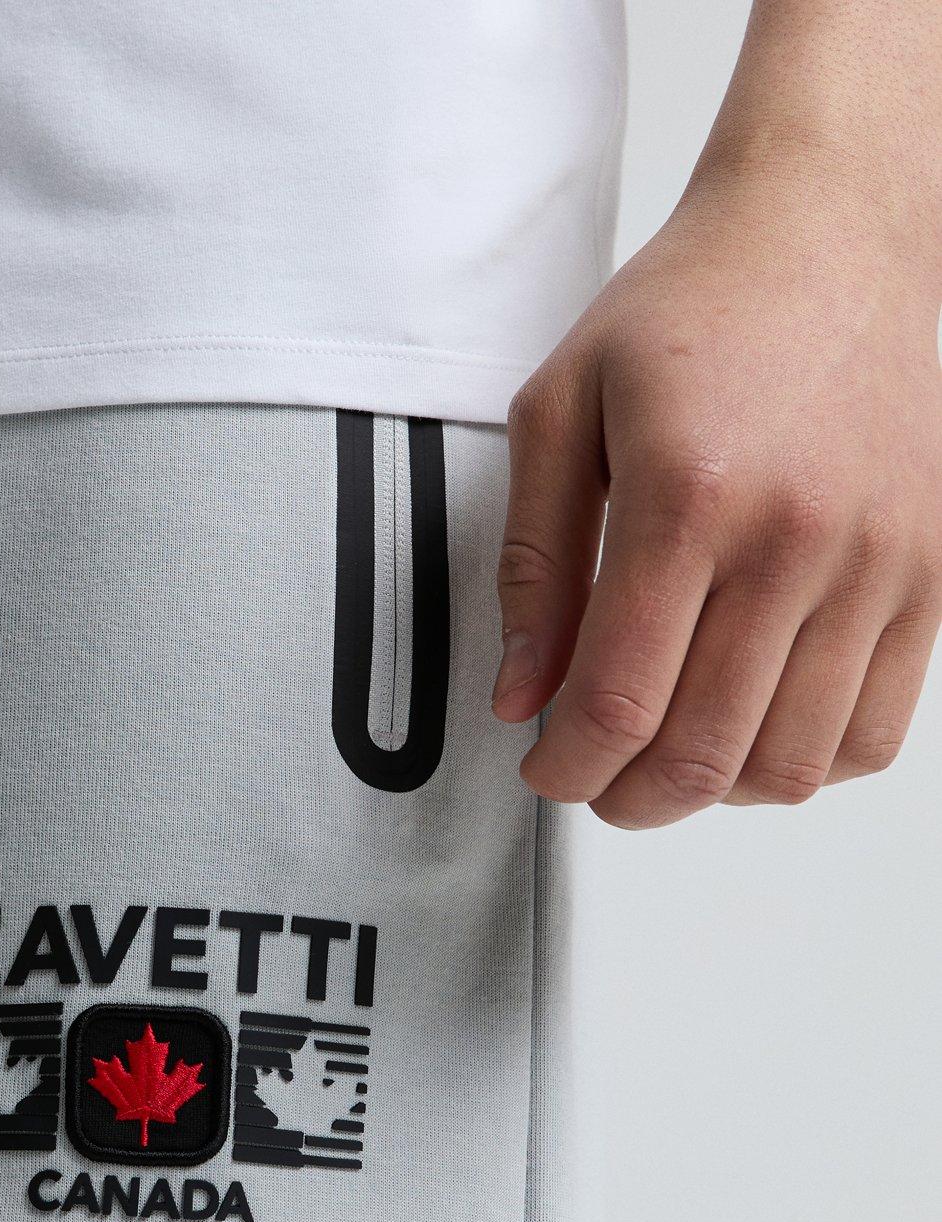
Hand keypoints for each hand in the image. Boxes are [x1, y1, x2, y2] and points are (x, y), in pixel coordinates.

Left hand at [493, 158, 941, 827]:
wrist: (841, 224)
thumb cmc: (698, 305)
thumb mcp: (563, 407)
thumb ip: (533, 564)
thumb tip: (520, 696)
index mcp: (690, 496)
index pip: (620, 702)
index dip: (567, 766)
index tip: (546, 767)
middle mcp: (797, 539)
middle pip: (702, 754)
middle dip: (624, 798)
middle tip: (593, 778)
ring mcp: (880, 563)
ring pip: (790, 766)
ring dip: (710, 792)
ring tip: (668, 753)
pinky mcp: (932, 573)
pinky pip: (873, 733)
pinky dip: (803, 764)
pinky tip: (753, 727)